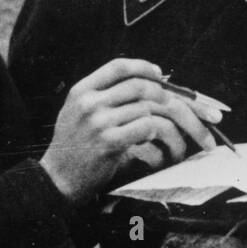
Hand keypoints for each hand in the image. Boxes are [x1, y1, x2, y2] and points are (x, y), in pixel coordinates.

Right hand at [41, 58, 220, 203]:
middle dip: (173, 98)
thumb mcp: (79, 114)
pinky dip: (159, 135)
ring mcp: (98, 121)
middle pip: (143, 86)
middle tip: (190, 111)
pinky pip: (146, 127)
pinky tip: (160, 146)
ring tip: (184, 140)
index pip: (119, 66)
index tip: (162, 76)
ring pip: (149, 108)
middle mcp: (89, 101)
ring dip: (173, 125)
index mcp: (82, 90)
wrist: (56, 181)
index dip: (144, 67)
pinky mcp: (108, 142)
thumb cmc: (74, 150)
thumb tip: (149, 87)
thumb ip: (105, 99)